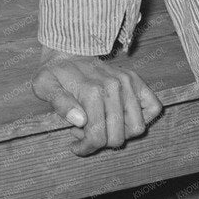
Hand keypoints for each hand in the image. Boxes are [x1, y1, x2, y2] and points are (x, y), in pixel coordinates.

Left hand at [31, 45, 161, 156]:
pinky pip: (154, 107)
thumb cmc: (55, 73)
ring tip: (102, 125)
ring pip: (137, 127)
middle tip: (86, 133)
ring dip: (121, 133)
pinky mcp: (136, 80)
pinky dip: (142, 118)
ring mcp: (127, 82)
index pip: (97, 136)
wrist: (68, 51)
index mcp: (91, 90)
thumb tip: (79, 120)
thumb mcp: (44, 85)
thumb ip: (59, 103)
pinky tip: (122, 118)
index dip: (86, 148)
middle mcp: (113, 86)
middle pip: (118, 137)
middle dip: (101, 142)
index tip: (75, 146)